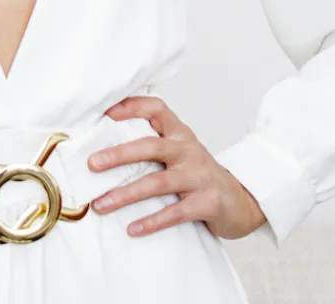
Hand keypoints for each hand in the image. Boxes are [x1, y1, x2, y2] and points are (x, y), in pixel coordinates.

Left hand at [86, 95, 267, 239]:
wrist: (242, 200)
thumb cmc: (199, 174)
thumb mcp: (180, 151)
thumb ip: (153, 144)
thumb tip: (104, 147)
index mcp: (180, 133)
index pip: (157, 108)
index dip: (132, 106)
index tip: (106, 112)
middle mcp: (189, 150)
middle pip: (151, 146)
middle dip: (119, 155)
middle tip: (92, 164)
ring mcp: (199, 175)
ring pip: (158, 182)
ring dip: (126, 194)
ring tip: (101, 205)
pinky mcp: (207, 202)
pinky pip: (175, 212)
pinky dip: (152, 221)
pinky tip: (132, 229)